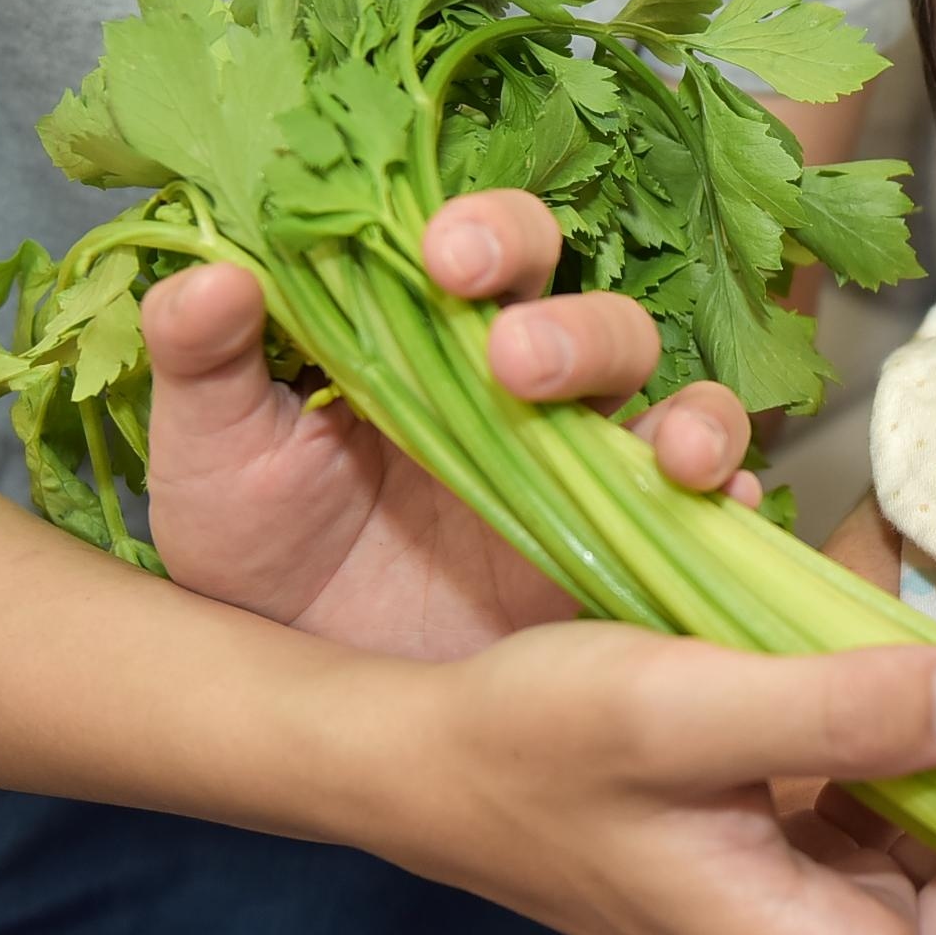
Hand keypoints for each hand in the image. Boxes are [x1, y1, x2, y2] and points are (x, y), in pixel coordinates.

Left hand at [142, 188, 758, 658]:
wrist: (299, 701)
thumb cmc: (259, 557)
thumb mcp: (213, 456)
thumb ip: (206, 360)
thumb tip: (211, 275)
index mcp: (441, 338)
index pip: (494, 251)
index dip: (489, 233)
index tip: (445, 255)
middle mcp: (534, 395)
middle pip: (600, 323)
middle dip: (575, 330)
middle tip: (516, 365)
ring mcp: (592, 476)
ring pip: (674, 407)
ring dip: (689, 414)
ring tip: (668, 453)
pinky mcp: (630, 559)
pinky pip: (708, 518)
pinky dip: (730, 504)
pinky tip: (714, 510)